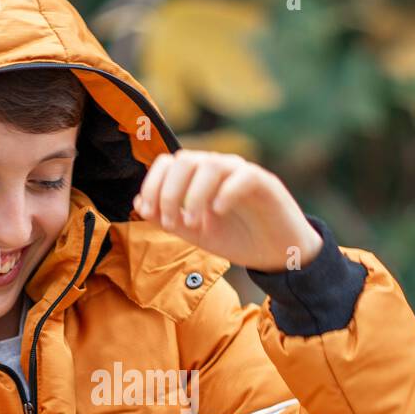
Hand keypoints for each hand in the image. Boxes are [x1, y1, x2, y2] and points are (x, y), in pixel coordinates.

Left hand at [132, 150, 322, 272]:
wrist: (276, 253)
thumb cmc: (237, 239)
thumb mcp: (195, 234)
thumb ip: (168, 219)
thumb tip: (137, 203)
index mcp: (199, 177)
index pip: (168, 163)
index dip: (152, 184)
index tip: (148, 212)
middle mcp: (219, 168)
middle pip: (185, 160)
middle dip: (169, 191)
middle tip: (170, 222)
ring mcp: (242, 173)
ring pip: (210, 165)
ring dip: (193, 195)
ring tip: (192, 224)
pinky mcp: (265, 183)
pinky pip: (242, 176)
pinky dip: (224, 193)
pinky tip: (217, 213)